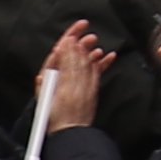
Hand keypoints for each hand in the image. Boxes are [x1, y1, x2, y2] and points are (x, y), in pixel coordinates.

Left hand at [35, 19, 106, 133]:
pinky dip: (101, 64)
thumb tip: (65, 45)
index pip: (61, 49)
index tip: (80, 26)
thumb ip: (62, 65)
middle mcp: (63, 76)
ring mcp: (76, 82)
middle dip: (82, 43)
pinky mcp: (86, 88)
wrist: (69, 133)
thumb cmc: (57, 114)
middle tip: (91, 37)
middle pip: (73, 54)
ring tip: (98, 48)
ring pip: (85, 61)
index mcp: (51, 73)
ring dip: (91, 52)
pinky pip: (94, 72)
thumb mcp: (57, 86)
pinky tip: (109, 57)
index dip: (70, 36)